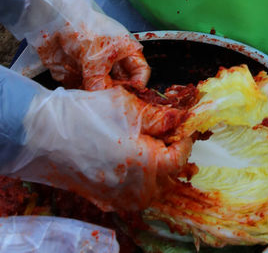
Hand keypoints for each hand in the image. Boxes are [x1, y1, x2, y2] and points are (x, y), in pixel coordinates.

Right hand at [18, 84, 192, 211]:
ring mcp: (115, 197)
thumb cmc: (86, 116)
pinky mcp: (100, 198)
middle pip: (167, 179)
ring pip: (148, 192)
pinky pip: (128, 196)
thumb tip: (178, 120)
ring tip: (150, 147)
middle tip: (168, 134)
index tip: (183, 127)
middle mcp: (132, 188)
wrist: (44, 134)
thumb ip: (158, 118)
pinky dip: (137, 182)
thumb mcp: (129, 108)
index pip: (178, 158)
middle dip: (172, 156)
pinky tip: (130, 161)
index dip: (184, 140)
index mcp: (145, 164)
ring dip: (156, 173)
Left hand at [21, 0, 149, 91]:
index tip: (129, 97)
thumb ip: (99, 82)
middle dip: (116, 94)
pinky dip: (81, 95)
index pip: (141, 71)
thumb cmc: (83, 30)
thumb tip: (101, 101)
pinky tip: (77, 98)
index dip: (138, 84)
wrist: (55, 21)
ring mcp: (95, 68)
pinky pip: (83, 89)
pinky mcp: (78, 73)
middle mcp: (113, 60)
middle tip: (109, 104)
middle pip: (121, 83)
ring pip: (101, 89)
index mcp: (126, 50)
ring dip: (97, 96)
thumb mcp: (96, 57)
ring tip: (91, 102)